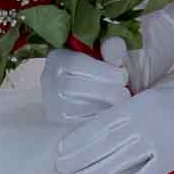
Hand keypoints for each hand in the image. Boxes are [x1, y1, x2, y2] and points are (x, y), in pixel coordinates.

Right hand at [40, 2, 173, 124]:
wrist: (82, 86)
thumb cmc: (98, 65)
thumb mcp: (104, 51)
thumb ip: (111, 49)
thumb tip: (116, 56)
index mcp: (58, 56)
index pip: (76, 63)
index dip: (102, 71)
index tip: (123, 76)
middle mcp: (48, 79)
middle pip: (72, 87)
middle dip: (104, 91)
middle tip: (125, 94)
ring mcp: (50, 102)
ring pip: (72, 108)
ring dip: (101, 108)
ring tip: (120, 104)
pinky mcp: (57, 121)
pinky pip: (74, 124)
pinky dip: (95, 120)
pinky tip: (110, 115)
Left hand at [55, 75, 173, 173]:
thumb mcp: (161, 94)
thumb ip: (137, 106)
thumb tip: (113, 122)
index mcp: (141, 101)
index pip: (102, 121)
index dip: (80, 135)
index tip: (63, 145)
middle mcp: (145, 119)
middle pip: (105, 141)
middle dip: (80, 154)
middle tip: (60, 166)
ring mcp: (159, 138)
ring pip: (119, 158)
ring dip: (96, 171)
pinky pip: (147, 173)